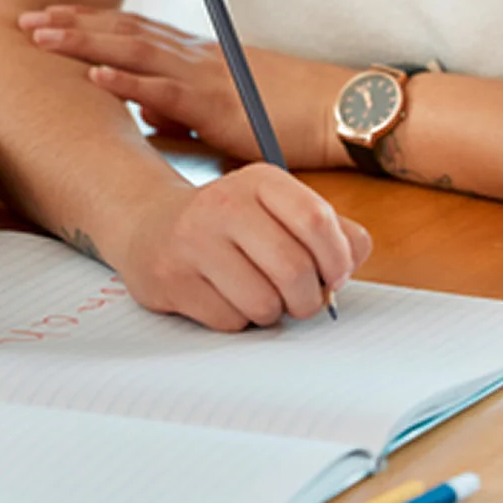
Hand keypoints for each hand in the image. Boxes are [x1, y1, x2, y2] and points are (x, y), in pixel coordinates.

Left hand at [20, 5, 355, 168]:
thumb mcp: (227, 110)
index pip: (133, 28)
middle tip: (24, 21)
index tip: (48, 16)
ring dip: (82, 42)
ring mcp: (204, 75)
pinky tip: (92, 78)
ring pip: (132, 50)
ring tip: (41, 38)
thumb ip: (182, 111)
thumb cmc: (291, 115)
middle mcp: (195, 55)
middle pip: (122, 29)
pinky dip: (125, 82)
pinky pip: (163, 89)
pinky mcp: (217, 105)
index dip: (88, 21)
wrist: (340, 112)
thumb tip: (144, 115)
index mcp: (197, 54)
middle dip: (70, 23)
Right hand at [119, 165, 373, 330]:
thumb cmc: (232, 225)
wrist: (150, 225)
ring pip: (263, 303)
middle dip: (307, 299)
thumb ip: (330, 229)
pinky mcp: (172, 278)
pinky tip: (223, 296)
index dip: (336, 260)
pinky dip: (237, 319)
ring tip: (257, 295)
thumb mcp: (279, 209)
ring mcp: (192, 240)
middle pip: (294, 269)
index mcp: (260, 181)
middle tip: (300, 300)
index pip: (316, 221)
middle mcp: (223, 203)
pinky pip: (230, 321)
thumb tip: (353, 257)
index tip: (334, 275)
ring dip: (271, 312)